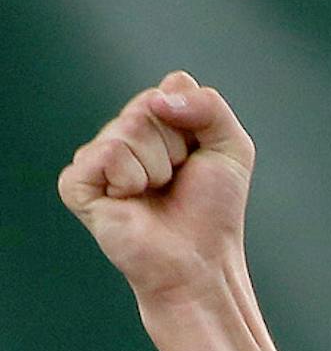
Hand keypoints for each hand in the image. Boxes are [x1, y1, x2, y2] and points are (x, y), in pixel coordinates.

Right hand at [56, 72, 255, 308]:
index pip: (173, 88)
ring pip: (128, 128)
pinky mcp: (78, 183)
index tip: (199, 160)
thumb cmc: (214, 213)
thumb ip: (209, 104)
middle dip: (176, 147)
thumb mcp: (232, 148)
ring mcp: (97, 159)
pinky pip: (107, 154)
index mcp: (154, 122)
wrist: (201, 263)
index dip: (196, 125)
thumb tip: (158, 98)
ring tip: (156, 195)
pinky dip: (130, 179)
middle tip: (177, 183)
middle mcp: (122, 135)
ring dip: (157, 167)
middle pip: (148, 106)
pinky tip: (131, 201)